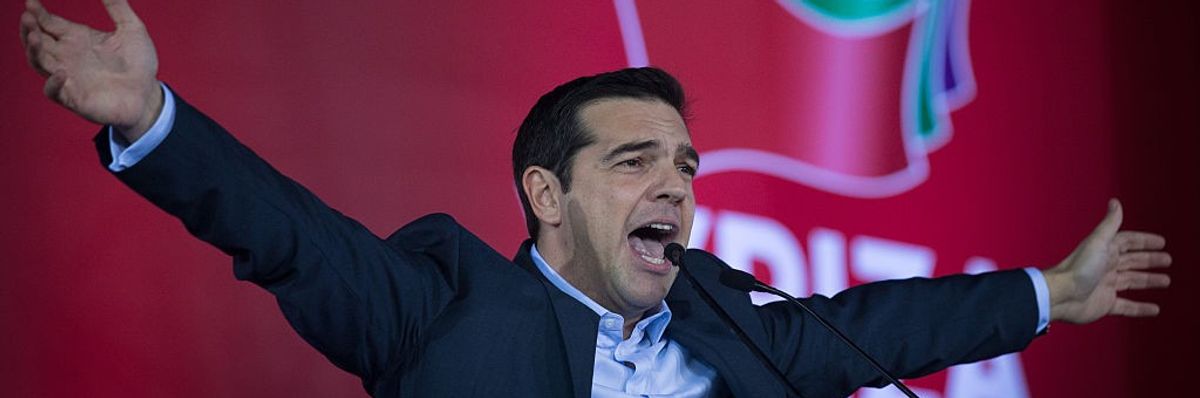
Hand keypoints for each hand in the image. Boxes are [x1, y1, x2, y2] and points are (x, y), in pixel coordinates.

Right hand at [19, 0, 161, 141]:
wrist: (149, 94)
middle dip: (29, 28)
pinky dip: (53, 83)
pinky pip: (55, 92)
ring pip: (40, 63)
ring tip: (33, 36)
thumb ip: (118, 7)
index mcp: (77, 39)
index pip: (49, 23)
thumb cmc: (139, 64)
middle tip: (28, 17)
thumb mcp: (132, 29)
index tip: (31, 1)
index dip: (38, 13)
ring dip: (33, 50)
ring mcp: (69, 78)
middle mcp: (68, 57)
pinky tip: (60, 72)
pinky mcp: (75, 98)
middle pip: (37, 41)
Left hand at [1045, 199, 1171, 323]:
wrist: (1061, 295)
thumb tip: (1115, 202)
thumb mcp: (1098, 242)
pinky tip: (1154, 309)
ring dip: (1148, 281)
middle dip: (1150, 260)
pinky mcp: (1105, 304)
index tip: (1161, 242)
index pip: (1128, 242)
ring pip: (1132, 281)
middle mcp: (1106, 267)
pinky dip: (1141, 308)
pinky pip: (1128, 306)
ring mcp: (1106, 286)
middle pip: (1132, 261)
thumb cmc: (1078, 268)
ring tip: (1165, 281)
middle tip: (1168, 260)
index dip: (1144, 241)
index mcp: (1105, 251)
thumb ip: (1109, 224)